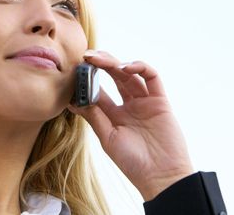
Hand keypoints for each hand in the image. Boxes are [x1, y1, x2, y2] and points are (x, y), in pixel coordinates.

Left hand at [68, 50, 193, 200]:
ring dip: (114, 62)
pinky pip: (152, 77)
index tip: (73, 71)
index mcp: (115, 114)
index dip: (87, 80)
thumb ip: (94, 116)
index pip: (99, 90)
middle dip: (100, 64)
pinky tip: (124, 67)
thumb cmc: (133, 163)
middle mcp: (130, 105)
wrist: (161, 178)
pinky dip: (139, 67)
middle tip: (85, 56)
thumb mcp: (108, 137)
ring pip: (129, 73)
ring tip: (99, 59)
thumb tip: (73, 99)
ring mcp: (145, 101)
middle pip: (114, 77)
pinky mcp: (160, 100)